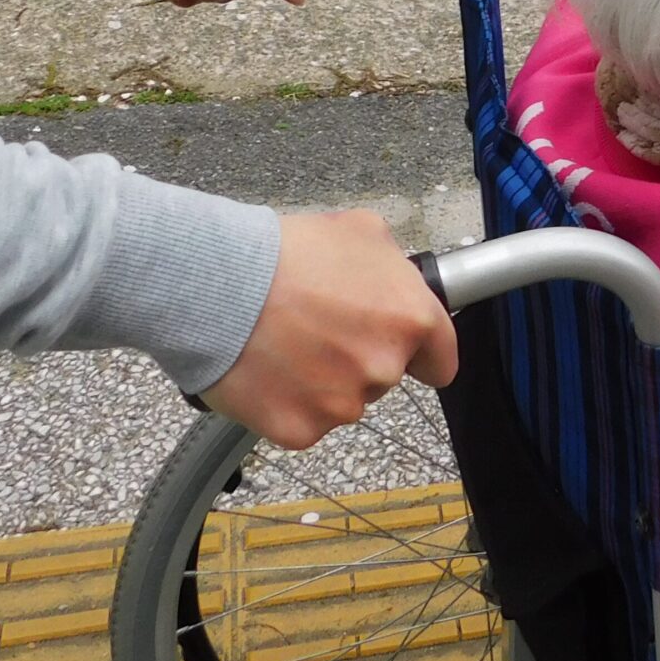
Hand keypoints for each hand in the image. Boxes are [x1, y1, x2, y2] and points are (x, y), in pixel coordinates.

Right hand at [202, 210, 459, 447]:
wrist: (219, 285)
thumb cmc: (287, 253)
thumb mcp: (361, 230)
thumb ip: (394, 266)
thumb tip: (399, 281)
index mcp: (410, 319)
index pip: (441, 359)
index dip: (424, 353)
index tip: (411, 352)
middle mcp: (384, 368)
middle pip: (385, 377)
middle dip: (360, 356)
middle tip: (321, 327)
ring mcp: (342, 404)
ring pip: (344, 400)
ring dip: (324, 381)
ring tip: (288, 343)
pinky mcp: (300, 430)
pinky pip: (305, 421)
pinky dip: (288, 402)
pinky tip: (270, 369)